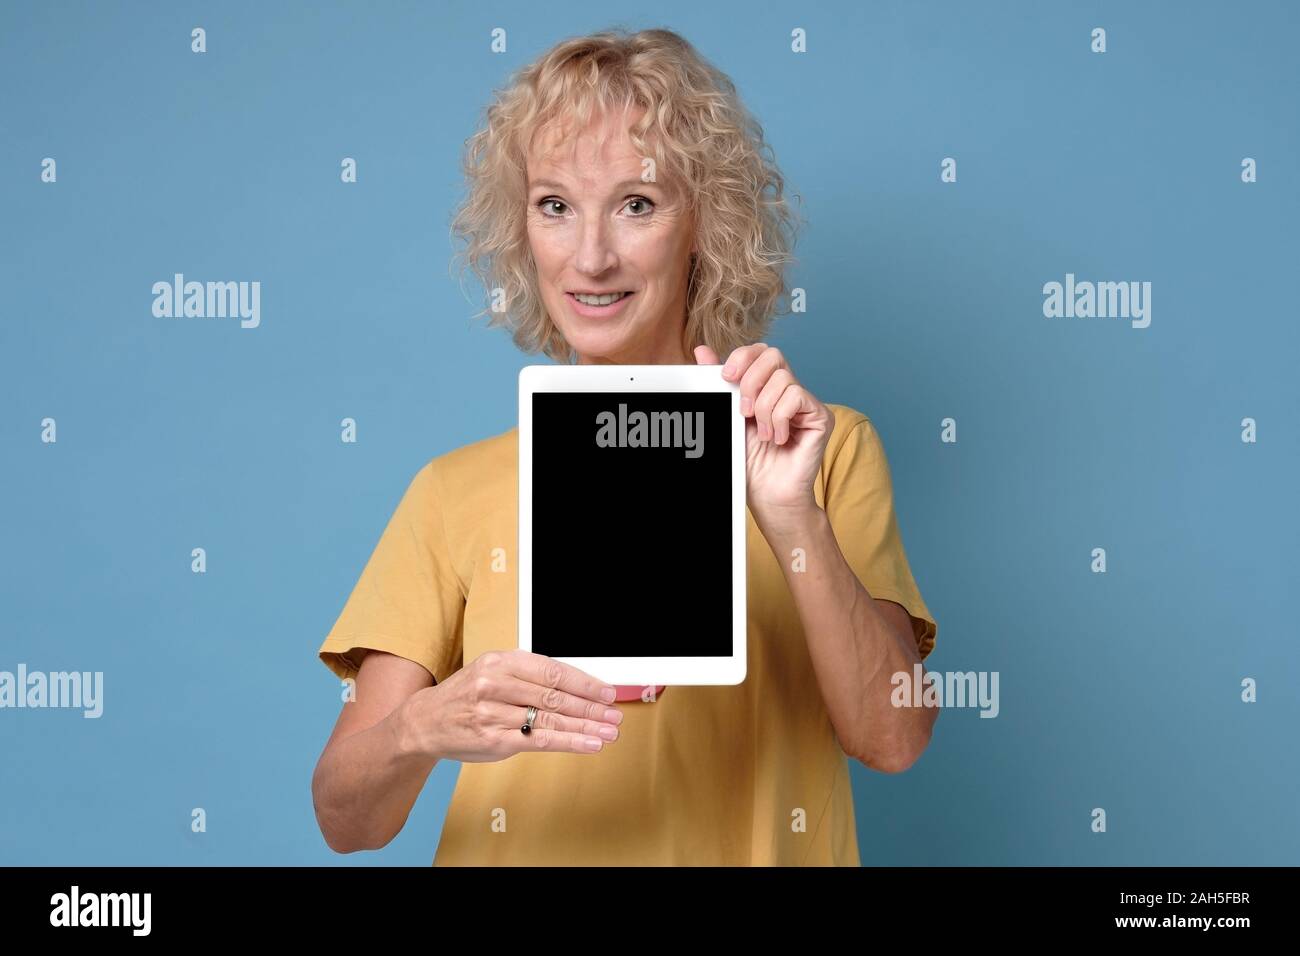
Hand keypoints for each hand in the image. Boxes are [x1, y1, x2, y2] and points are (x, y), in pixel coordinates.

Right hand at [400, 649, 623, 761]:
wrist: (425, 722)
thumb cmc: (466, 696)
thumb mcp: (493, 672)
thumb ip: (529, 676)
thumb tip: (575, 686)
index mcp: (500, 661)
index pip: (552, 670)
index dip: (584, 682)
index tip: (606, 692)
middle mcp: (496, 684)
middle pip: (555, 695)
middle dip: (590, 706)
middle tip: (614, 713)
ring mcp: (494, 714)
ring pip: (551, 719)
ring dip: (586, 726)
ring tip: (610, 731)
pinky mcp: (495, 740)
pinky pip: (540, 741)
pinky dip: (570, 743)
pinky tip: (589, 744)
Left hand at [694, 343, 833, 531]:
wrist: (767, 495)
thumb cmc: (749, 462)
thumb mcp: (728, 416)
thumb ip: (720, 384)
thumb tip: (701, 350)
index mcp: (766, 387)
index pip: (760, 351)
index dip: (742, 357)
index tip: (726, 377)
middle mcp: (788, 390)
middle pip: (773, 354)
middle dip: (751, 380)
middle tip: (744, 411)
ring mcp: (806, 403)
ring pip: (782, 378)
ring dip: (764, 409)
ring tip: (763, 434)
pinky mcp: (820, 416)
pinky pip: (796, 397)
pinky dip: (779, 418)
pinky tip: (778, 438)